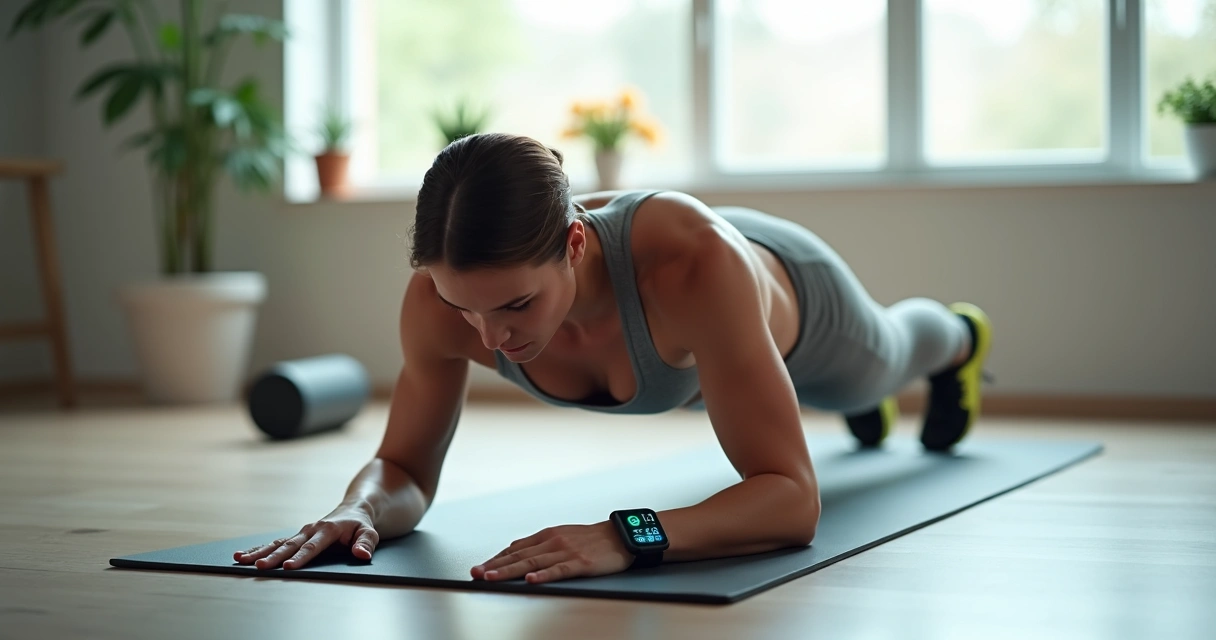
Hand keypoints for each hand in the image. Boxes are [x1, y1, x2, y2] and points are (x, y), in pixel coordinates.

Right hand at [233, 504, 378, 569]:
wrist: (353, 511)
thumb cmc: (361, 526)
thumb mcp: (369, 533)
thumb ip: (366, 543)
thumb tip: (362, 555)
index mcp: (328, 530)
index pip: (313, 547)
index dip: (301, 557)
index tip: (288, 567)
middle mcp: (311, 530)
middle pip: (290, 545)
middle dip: (274, 557)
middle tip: (259, 567)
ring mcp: (301, 533)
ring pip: (278, 543)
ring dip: (259, 552)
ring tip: (240, 559)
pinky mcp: (295, 537)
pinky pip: (275, 543)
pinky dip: (259, 549)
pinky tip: (242, 555)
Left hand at [470, 521, 634, 584]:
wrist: (621, 536)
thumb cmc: (591, 539)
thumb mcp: (561, 535)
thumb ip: (538, 544)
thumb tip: (513, 550)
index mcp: (547, 535)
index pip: (515, 548)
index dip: (495, 559)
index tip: (479, 568)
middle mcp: (553, 541)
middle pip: (518, 555)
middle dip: (494, 566)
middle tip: (476, 574)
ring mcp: (566, 551)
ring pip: (532, 563)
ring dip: (509, 570)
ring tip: (492, 577)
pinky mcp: (580, 563)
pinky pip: (559, 570)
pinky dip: (543, 575)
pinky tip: (531, 580)